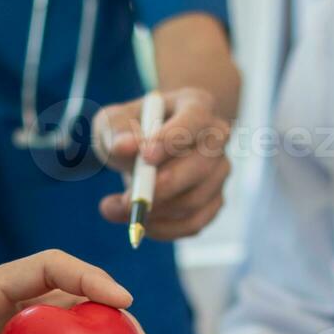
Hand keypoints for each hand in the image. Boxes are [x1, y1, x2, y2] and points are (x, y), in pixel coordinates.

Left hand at [95, 88, 231, 239]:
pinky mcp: (214, 201)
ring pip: (196, 199)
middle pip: (202, 165)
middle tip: (127, 200)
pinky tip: (138, 223)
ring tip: (116, 209)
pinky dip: (163, 229)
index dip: (173, 139)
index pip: (194, 120)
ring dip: (155, 212)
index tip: (145, 157)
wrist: (145, 148)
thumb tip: (124, 147)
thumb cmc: (129, 129)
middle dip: (163, 186)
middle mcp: (217, 137)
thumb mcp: (114, 123)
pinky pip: (194, 223)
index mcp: (197, 105)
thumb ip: (116, 132)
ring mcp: (220, 171)